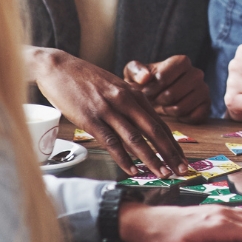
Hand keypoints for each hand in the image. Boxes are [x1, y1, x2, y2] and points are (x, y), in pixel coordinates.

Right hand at [27, 47, 186, 176]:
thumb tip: (144, 126)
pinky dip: (123, 158)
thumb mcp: (115, 86)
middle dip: (170, 154)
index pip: (160, 123)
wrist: (59, 67)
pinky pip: (111, 142)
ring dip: (151, 159)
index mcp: (134, 93)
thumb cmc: (87, 79)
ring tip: (162, 174)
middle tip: (182, 171)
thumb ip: (130, 104)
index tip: (183, 159)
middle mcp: (125, 101)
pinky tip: (133, 170)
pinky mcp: (90, 119)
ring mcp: (108, 110)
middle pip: (154, 132)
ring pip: (135, 139)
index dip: (173, 143)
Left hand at [125, 55, 209, 121]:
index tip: (146, 90)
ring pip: (181, 107)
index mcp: (181, 61)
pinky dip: (180, 118)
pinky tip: (174, 111)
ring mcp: (204, 90)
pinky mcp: (206, 107)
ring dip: (168, 110)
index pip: (164, 77)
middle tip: (154, 100)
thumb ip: (136, 71)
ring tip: (163, 105)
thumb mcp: (134, 73)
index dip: (151, 87)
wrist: (156, 96)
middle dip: (158, 100)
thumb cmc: (145, 83)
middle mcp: (196, 73)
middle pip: (172, 94)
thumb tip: (145, 78)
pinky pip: (193, 117)